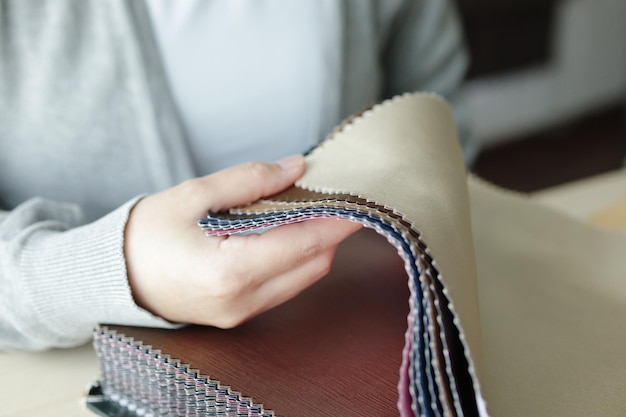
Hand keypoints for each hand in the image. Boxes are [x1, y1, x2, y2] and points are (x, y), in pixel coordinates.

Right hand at [124, 155, 360, 327]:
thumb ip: (249, 180)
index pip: (306, 243)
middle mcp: (243, 300)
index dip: (340, 219)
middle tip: (335, 194)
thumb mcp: (193, 195)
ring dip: (315, 244)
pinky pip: (285, 286)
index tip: (362, 196)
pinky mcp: (241, 314)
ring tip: (311, 209)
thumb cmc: (146, 235)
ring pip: (304, 277)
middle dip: (332, 229)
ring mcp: (243, 313)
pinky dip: (296, 258)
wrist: (114, 276)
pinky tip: (288, 233)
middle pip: (314, 263)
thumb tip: (296, 167)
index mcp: (230, 271)